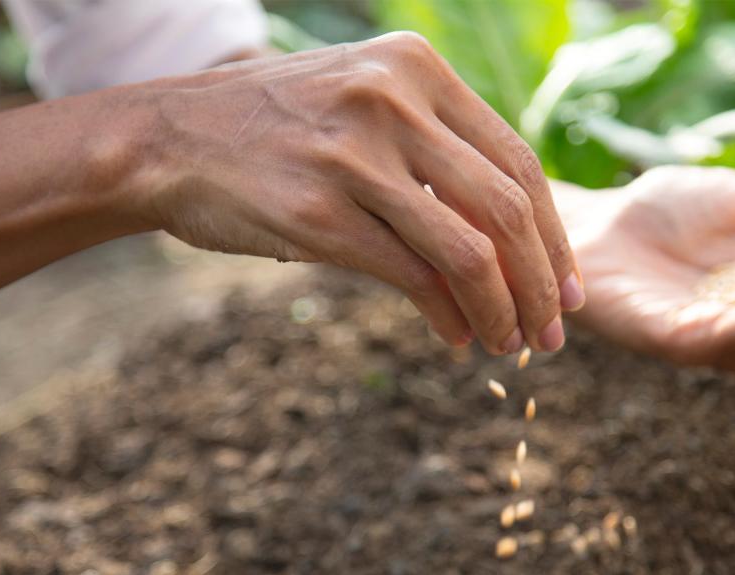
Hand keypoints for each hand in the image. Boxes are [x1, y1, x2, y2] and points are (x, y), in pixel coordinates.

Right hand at [135, 33, 583, 353]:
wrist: (168, 140)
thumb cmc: (275, 131)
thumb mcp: (362, 102)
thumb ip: (433, 144)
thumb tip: (510, 232)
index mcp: (415, 68)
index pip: (517, 158)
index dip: (553, 234)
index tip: (566, 287)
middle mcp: (393, 102)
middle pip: (507, 207)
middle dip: (542, 282)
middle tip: (554, 332)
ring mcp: (356, 158)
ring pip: (469, 251)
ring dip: (503, 311)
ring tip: (512, 345)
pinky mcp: (320, 214)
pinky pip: (413, 276)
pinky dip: (448, 316)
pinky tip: (457, 337)